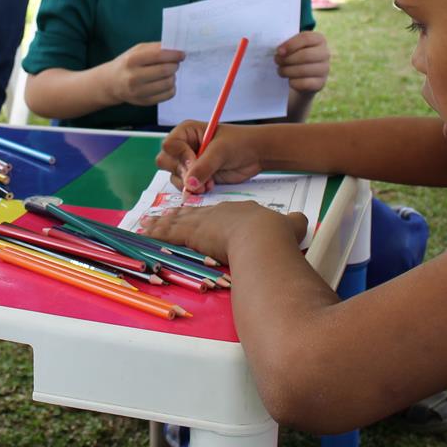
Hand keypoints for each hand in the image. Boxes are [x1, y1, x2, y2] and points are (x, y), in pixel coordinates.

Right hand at [107, 42, 184, 105]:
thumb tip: (176, 49)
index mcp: (132, 60)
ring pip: (168, 83)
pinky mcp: (145, 102)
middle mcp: (134, 77)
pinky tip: (165, 83)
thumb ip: (155, 48)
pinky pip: (168, 95)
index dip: (174, 54)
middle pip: (165, 70)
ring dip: (173, 76)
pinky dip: (171, 88)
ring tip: (168, 73)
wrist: (111, 83)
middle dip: (174, 65)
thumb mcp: (137, 50)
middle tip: (174, 64)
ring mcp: (139, 92)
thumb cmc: (127, 63)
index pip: (159, 55)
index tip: (182, 54)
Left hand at [140, 200, 306, 263]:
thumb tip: (302, 221)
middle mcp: (217, 214)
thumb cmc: (276, 233)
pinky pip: (167, 232)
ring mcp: (204, 222)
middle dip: (176, 217)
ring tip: (147, 225)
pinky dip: (155, 233)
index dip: (205, 218)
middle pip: (192, 215)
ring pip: (176, 222)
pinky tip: (144, 233)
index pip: (216, 214)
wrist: (264, 234)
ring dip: (161, 224)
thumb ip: (293, 223)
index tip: (198, 219)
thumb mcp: (289, 225)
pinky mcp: (192, 233)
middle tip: (163, 217)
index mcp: (238, 212)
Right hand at [156, 120, 262, 193]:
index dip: (180, 156)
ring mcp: (188, 163)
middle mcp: (183, 146)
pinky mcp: (195, 176)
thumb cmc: (240, 143)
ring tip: (209, 183)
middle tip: (200, 178)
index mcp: (186, 132)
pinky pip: (184, 186)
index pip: (169, 145)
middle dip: (182, 172)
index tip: (195, 162)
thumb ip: (204, 166)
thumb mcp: (221, 151)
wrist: (256, 154)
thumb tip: (189, 183)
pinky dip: (194, 190)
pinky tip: (210, 186)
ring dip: (189, 183)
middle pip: (166, 161)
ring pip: (174, 176)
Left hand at [276, 31, 329, 95]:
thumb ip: (287, 45)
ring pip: (304, 70)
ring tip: (281, 70)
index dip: (290, 44)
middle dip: (287, 59)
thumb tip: (280, 51)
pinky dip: (293, 82)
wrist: (302, 77)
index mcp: (319, 39)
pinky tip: (289, 80)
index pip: (306, 38)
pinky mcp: (321, 83)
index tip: (279, 51)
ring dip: (287, 71)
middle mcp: (325, 53)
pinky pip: (305, 83)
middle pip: (305, 55)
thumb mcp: (293, 47)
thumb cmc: (294, 56)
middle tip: (277, 61)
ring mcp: (325, 69)